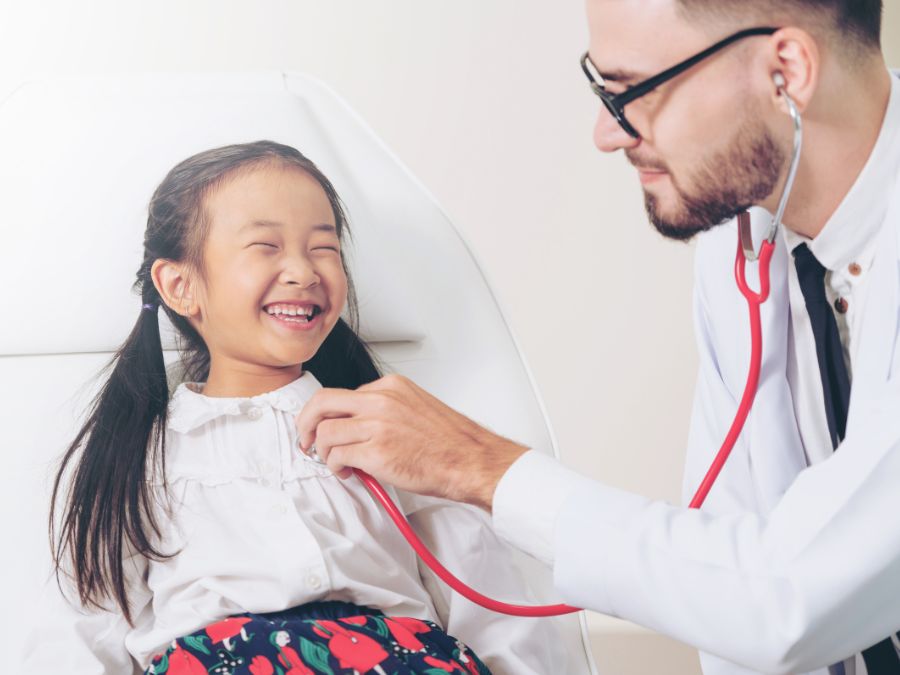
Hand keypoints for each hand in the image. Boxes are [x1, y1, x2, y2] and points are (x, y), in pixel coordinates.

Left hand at [294, 374, 528, 509]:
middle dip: (306, 423)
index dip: (329, 415)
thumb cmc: (450, 442)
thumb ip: (387, 410)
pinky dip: (335, 466)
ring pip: (325, 432)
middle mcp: (381, 400)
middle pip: (323, 402)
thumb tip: (360, 425)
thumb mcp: (416, 408)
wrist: (471, 460)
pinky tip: (348, 472)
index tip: (325, 428)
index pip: (343, 394)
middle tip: (305, 439)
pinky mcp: (376, 451)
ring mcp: (377, 425)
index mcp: (391, 387)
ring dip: (323, 451)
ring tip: (335, 463)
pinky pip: (337, 456)